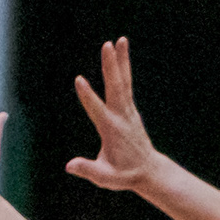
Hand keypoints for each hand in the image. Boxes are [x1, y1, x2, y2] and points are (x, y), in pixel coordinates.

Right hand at [66, 37, 167, 193]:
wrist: (148, 171)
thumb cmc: (124, 175)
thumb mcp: (106, 178)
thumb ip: (88, 170)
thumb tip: (70, 165)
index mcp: (112, 129)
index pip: (97, 109)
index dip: (87, 96)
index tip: (78, 80)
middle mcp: (122, 115)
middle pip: (116, 86)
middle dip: (111, 65)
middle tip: (107, 45)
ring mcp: (128, 111)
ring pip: (123, 81)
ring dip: (120, 60)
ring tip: (118, 41)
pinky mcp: (130, 110)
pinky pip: (125, 85)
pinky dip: (123, 70)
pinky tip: (120, 58)